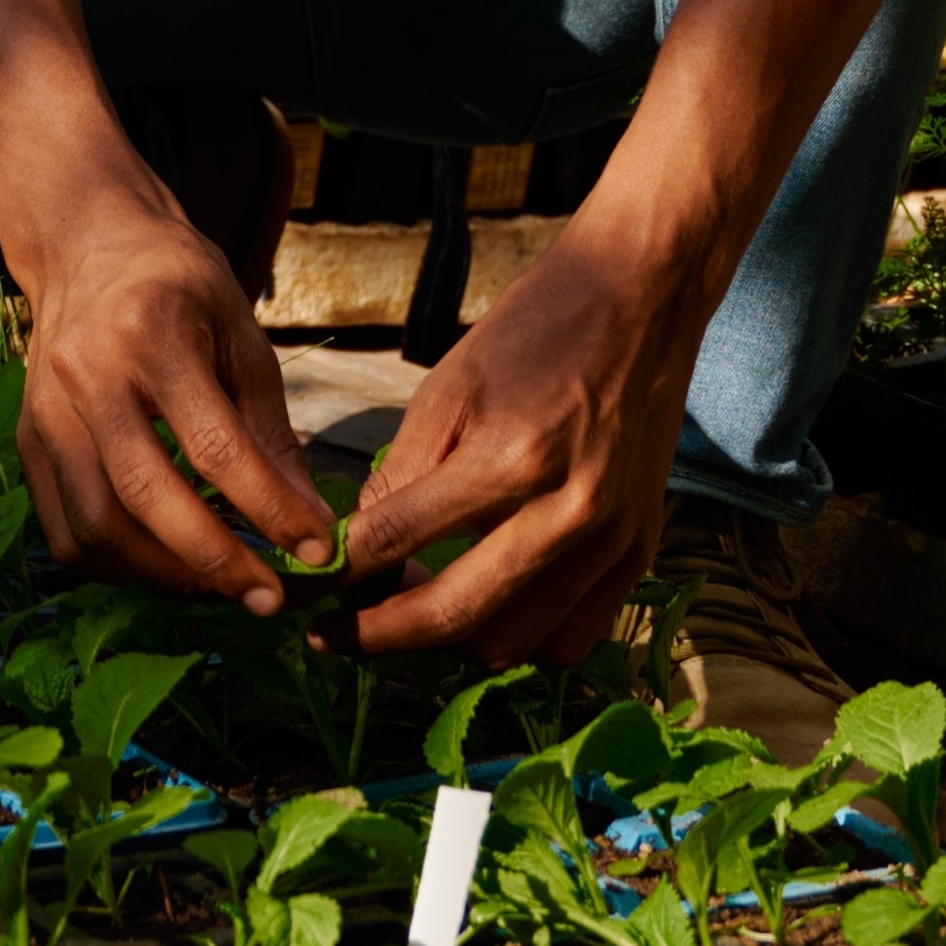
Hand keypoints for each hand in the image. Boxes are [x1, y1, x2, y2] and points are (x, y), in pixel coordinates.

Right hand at [10, 191, 335, 611]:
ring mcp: (45, 412)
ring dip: (163, 576)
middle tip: (269, 597)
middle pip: (143, 497)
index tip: (318, 549)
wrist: (86, 243)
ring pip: (95, 527)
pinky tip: (165, 568)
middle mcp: (86, 375)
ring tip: (220, 588)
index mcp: (149, 332)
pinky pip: (65, 531)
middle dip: (214, 562)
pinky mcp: (28, 441)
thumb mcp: (242, 333)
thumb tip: (308, 520)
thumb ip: (270, 428)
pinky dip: (118, 565)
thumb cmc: (178, 282)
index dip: (270, 510)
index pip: (215, 446)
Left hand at [340, 233, 690, 661]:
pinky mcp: (640, 555)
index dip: (339, 578)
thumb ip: (399, 476)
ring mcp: (614, 542)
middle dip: (380, 636)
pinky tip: (483, 611)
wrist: (641, 301)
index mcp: (514, 458)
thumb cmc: (534, 332)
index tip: (304, 596)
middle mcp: (571, 512)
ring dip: (449, 644)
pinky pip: (571, 639)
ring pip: (514, 643)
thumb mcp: (447, 389)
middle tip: (334, 636)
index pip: (400, 541)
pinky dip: (519, 640)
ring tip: (407, 617)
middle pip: (458, 616)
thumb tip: (354, 551)